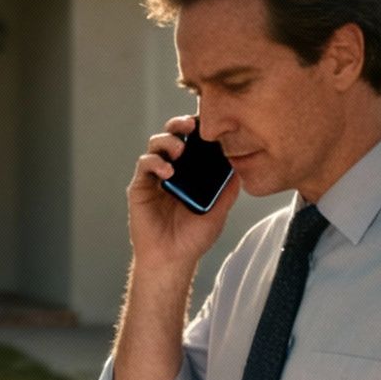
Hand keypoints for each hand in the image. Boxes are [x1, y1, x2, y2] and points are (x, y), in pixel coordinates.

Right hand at [128, 115, 236, 271]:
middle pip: (172, 135)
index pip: (193, 142)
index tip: (208, 121)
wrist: (172, 258)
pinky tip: (168, 172)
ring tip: (179, 149)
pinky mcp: (141, 186)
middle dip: (179, 124)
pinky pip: (145, 164)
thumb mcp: (218, 212)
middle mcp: (172, 169)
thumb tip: (240, 168)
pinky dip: (155, 162)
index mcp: (190, 172)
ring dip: (167, 140)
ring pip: (155, 144)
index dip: (198, 128)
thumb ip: (228, 191)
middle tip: (189, 124)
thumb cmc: (193, 238)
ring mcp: (155, 177)